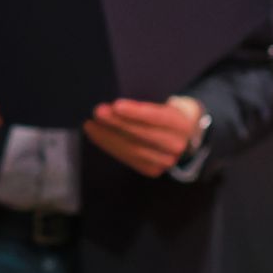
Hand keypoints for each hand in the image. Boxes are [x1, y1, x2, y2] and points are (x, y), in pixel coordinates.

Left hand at [83, 96, 205, 177]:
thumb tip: (114, 103)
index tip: (116, 105)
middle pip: (142, 134)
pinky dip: (108, 145)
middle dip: (116, 123)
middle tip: (98, 112)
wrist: (181, 133)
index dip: (136, 112)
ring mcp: (165, 161)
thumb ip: (144, 105)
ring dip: (108, 136)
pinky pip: (127, 158)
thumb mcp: (163, 103)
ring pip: (132, 149)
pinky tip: (95, 135)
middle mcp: (176, 145)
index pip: (157, 117)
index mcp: (182, 123)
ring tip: (91, 124)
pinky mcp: (152, 169)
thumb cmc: (164, 112)